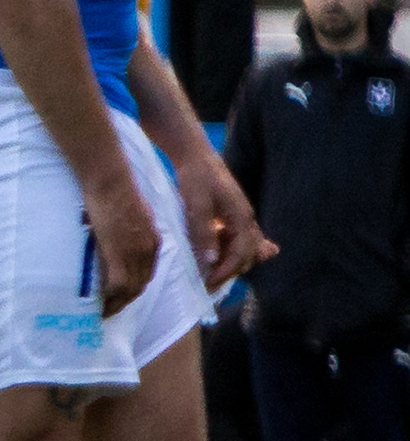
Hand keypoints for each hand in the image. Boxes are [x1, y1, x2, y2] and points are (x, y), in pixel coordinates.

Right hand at [84, 168, 162, 317]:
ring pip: (130, 289)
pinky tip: (99, 305)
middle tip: (111, 308)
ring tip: (103, 311)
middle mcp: (148, 250)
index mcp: (152, 240)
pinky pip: (118, 286)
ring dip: (118, 303)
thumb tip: (119, 234)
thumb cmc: (116, 189)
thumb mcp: (132, 211)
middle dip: (127, 300)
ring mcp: (135, 254)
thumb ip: (131, 227)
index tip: (122, 294)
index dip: (135, 286)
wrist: (110, 181)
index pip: (147, 271)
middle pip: (141, 284)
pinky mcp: (119, 254)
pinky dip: (111, 299)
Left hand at [172, 150, 272, 293]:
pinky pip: (236, 240)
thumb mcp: (196, 204)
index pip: (242, 254)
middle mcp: (246, 220)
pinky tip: (215, 260)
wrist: (194, 155)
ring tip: (210, 276)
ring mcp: (240, 218)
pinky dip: (228, 252)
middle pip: (246, 255)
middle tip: (207, 285)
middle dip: (229, 271)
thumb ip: (203, 232)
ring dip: (229, 263)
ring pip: (242, 249)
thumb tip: (212, 260)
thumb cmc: (195, 177)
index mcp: (242, 218)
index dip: (226, 271)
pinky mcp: (231, 216)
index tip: (208, 283)